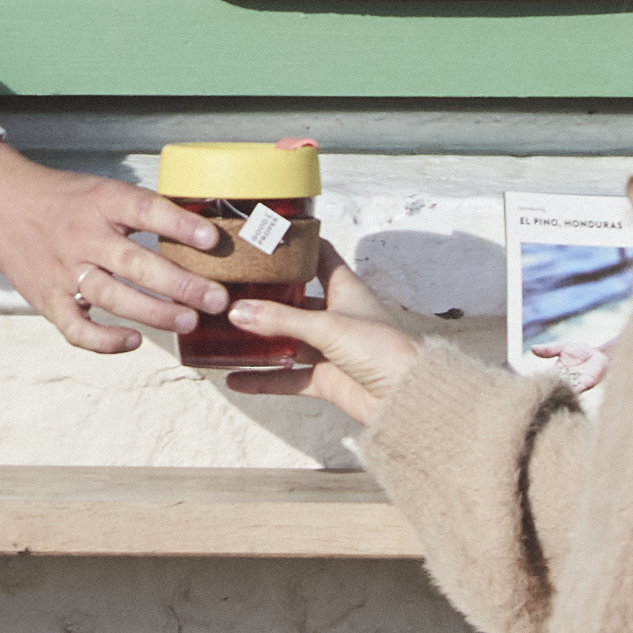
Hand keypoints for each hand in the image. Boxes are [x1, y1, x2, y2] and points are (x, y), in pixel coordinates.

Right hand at [0, 146, 219, 356]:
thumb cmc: (62, 200)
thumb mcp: (102, 190)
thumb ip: (142, 211)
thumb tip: (200, 233)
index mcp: (101, 202)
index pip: (145, 210)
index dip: (180, 225)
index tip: (211, 240)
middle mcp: (83, 237)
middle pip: (135, 263)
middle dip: (180, 284)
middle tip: (216, 299)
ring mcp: (64, 271)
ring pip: (112, 297)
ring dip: (154, 312)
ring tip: (189, 321)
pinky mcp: (49, 300)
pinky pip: (77, 328)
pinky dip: (105, 340)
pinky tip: (133, 341)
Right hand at [230, 261, 429, 427]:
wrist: (406, 396)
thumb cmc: (382, 349)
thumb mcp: (327, 326)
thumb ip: (281, 320)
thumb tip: (237, 312)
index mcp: (345, 289)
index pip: (319, 256)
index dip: (296, 245)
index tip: (266, 235)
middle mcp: (336, 315)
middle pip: (295, 300)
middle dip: (266, 296)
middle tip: (232, 287)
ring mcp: (330, 348)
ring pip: (288, 340)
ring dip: (261, 340)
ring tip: (226, 332)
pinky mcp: (326, 378)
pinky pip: (288, 378)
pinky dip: (264, 379)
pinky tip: (237, 379)